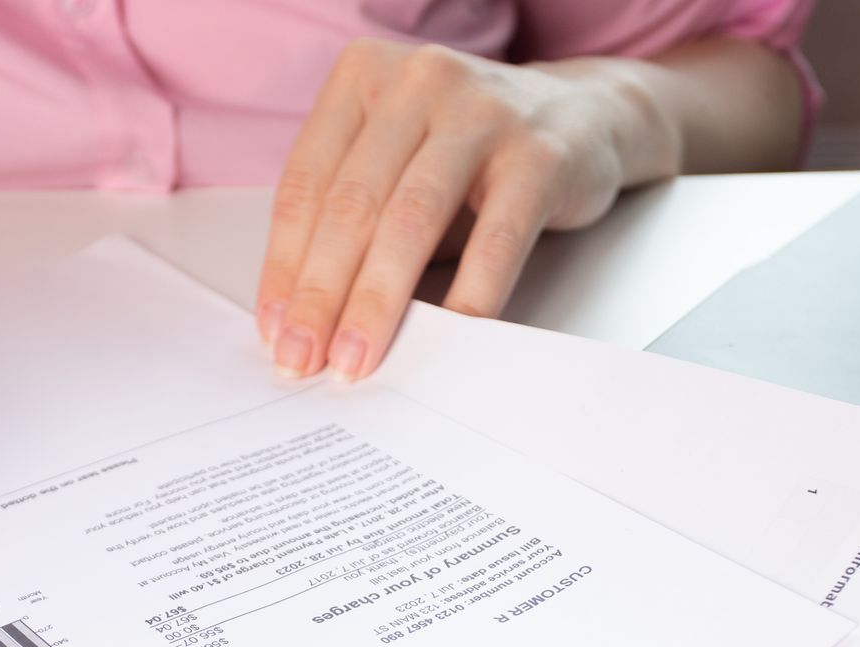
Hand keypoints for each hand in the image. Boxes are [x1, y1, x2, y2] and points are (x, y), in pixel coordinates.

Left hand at [258, 39, 658, 381]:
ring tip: (357, 359)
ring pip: (411, 220)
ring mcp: (482, 112)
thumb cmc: (469, 152)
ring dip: (377, 302)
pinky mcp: (540, 154)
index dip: (284, 265)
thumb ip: (352, 216)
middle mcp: (418, 81)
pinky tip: (447, 338)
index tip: (275, 330)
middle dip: (321, 295)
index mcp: (363, 75)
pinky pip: (495, 240)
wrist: (584, 115)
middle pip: (352, 205)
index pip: (306, 183)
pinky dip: (468, 296)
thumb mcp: (397, 159)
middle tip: (304, 359)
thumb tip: (306, 317)